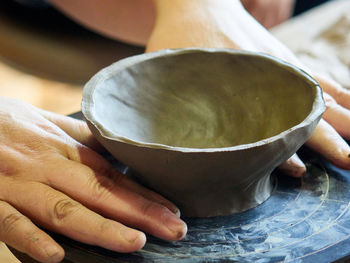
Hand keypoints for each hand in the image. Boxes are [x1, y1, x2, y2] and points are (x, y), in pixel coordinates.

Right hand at [0, 97, 186, 262]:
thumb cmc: (8, 122)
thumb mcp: (49, 123)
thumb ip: (82, 136)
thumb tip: (115, 146)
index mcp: (64, 150)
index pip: (113, 175)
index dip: (145, 194)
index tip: (173, 210)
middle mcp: (48, 167)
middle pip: (101, 192)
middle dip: (140, 214)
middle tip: (175, 231)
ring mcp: (19, 185)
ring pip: (64, 210)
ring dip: (100, 228)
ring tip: (135, 243)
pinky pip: (8, 223)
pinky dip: (31, 239)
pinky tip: (56, 256)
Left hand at [147, 0, 349, 175]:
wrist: (200, 2)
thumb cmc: (182, 38)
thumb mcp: (169, 73)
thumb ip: (173, 108)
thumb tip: (175, 146)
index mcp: (238, 84)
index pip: (266, 123)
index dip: (282, 149)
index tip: (299, 171)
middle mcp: (268, 77)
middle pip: (303, 110)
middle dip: (327, 139)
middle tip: (348, 162)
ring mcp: (281, 67)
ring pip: (321, 95)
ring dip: (343, 119)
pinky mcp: (285, 61)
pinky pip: (320, 79)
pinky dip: (340, 95)